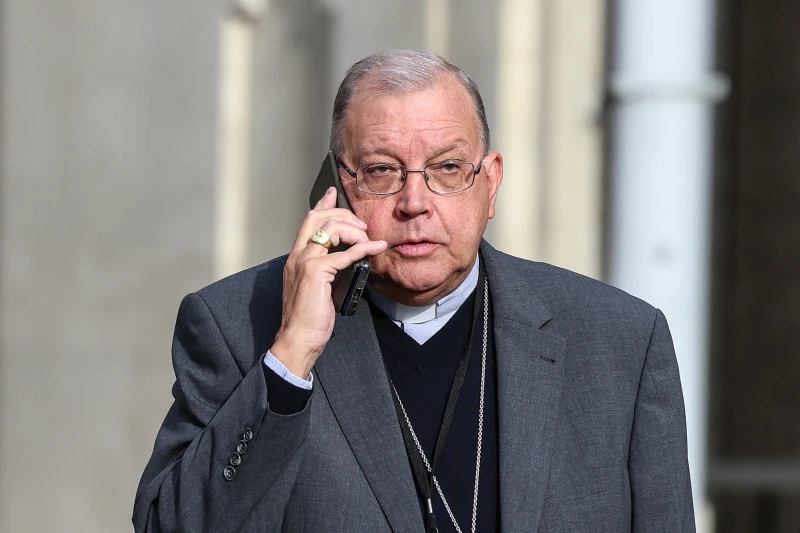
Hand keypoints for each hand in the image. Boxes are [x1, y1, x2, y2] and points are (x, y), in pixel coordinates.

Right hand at [270, 187, 386, 378]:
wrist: (298, 339)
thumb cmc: (309, 319)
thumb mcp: (320, 288)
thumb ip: (329, 270)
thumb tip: (350, 259)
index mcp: (296, 258)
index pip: (307, 222)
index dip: (322, 205)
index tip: (333, 194)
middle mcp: (297, 255)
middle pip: (317, 218)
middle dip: (343, 214)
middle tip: (361, 224)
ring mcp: (304, 262)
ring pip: (331, 229)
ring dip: (354, 230)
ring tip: (368, 240)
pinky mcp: (316, 272)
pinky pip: (344, 254)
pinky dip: (363, 249)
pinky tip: (375, 249)